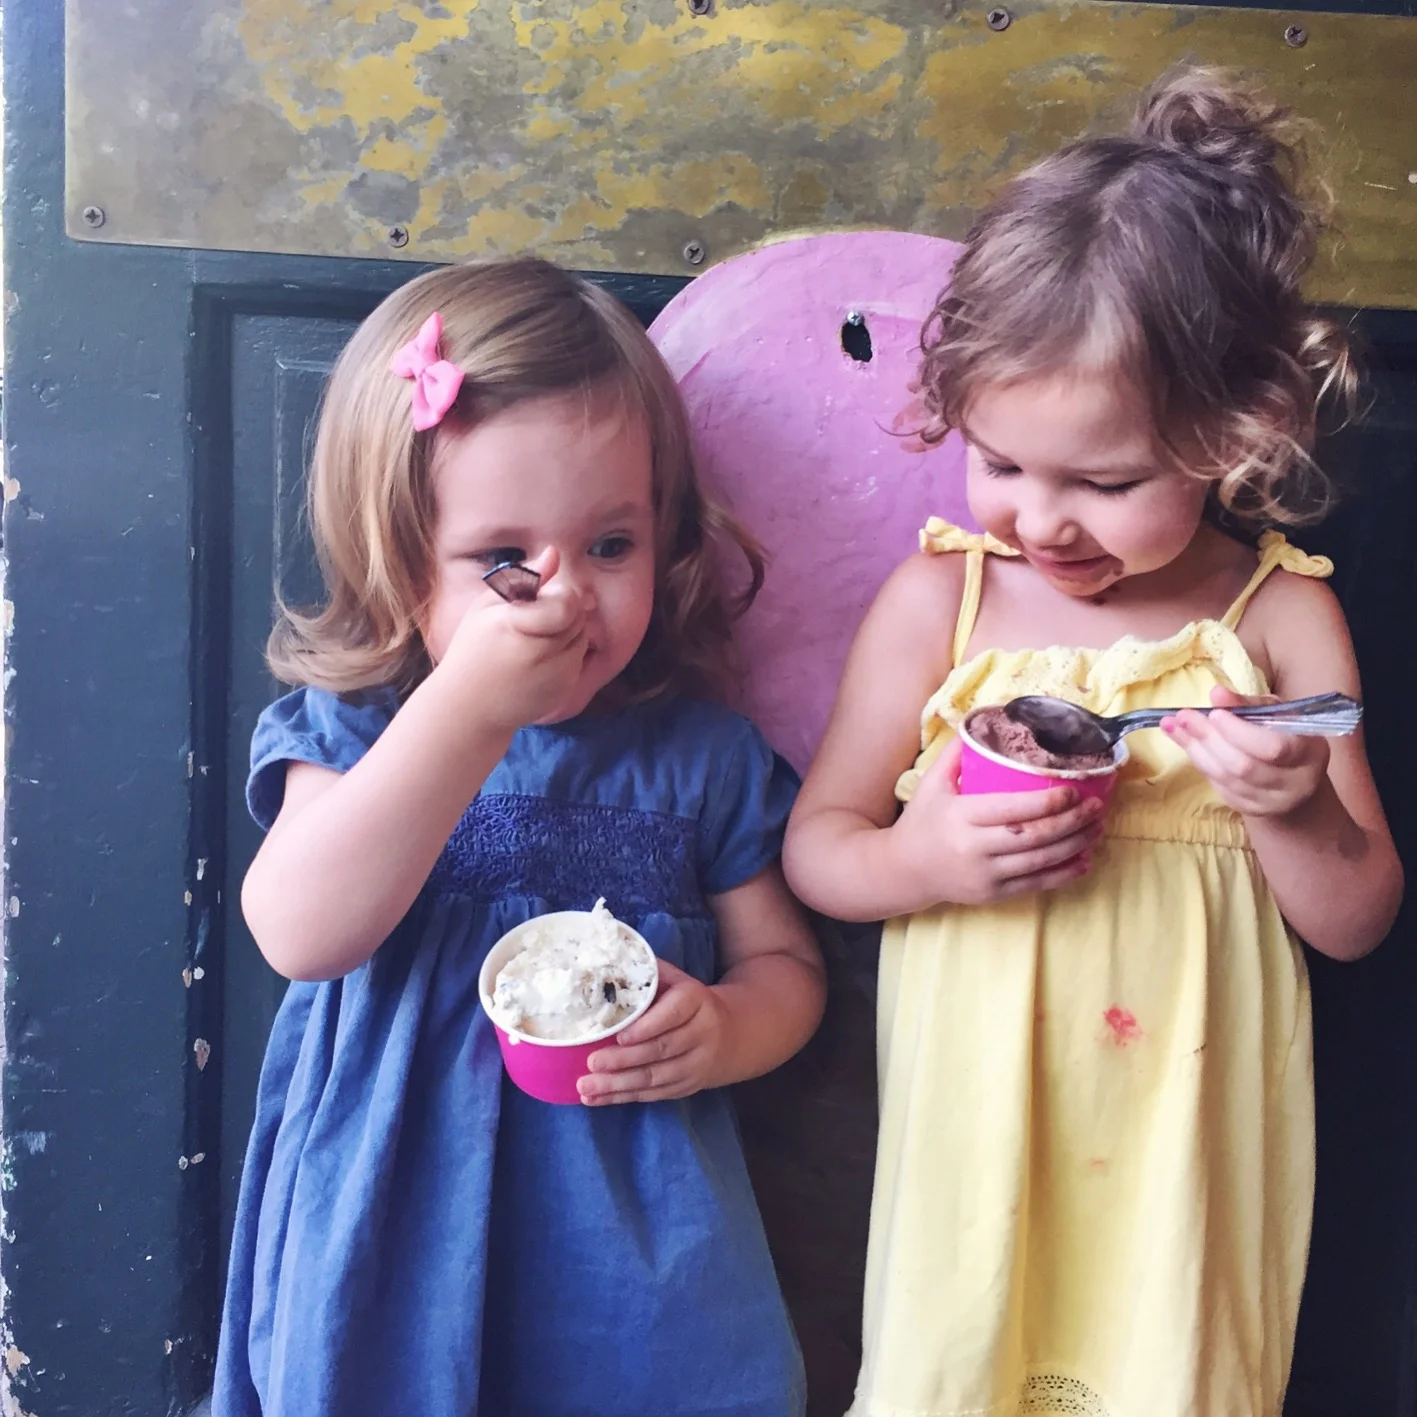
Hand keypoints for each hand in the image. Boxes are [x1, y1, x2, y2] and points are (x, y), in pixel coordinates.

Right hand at [438, 546, 587, 730]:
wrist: (469, 708)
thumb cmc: (473, 650)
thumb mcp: (487, 607)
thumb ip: (525, 579)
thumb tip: (554, 553)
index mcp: (518, 626)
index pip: (567, 603)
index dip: (560, 596)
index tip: (542, 599)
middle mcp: (542, 653)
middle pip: (577, 618)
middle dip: (563, 613)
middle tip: (535, 620)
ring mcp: (556, 676)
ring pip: (581, 639)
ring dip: (565, 634)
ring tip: (533, 641)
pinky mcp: (565, 691)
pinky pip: (578, 662)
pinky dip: (564, 657)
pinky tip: (536, 663)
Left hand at [578, 961, 729, 1104]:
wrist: (732, 1034)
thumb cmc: (690, 1002)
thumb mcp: (678, 980)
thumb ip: (649, 973)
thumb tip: (610, 961)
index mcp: (697, 1000)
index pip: (672, 1014)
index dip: (647, 1027)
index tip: (619, 1036)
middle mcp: (701, 1034)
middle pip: (661, 1049)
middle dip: (624, 1059)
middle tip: (592, 1062)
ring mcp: (696, 1064)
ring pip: (656, 1077)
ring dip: (618, 1084)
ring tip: (586, 1086)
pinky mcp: (688, 1086)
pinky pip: (654, 1094)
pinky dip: (625, 1097)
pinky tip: (598, 1098)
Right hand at [893, 736, 1105, 903]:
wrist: (904, 869)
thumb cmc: (922, 821)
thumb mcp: (932, 783)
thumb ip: (957, 754)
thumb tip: (982, 719)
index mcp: (962, 817)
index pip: (1012, 809)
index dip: (1047, 802)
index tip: (1073, 790)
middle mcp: (975, 848)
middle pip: (1033, 836)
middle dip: (1071, 821)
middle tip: (1096, 806)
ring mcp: (986, 875)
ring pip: (1040, 861)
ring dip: (1075, 845)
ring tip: (1097, 827)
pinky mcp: (993, 895)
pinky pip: (1036, 885)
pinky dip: (1064, 874)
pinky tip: (1084, 861)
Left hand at [1163, 685, 1329, 818]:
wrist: (1297, 783)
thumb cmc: (1288, 736)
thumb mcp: (1278, 714)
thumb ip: (1248, 704)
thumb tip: (1217, 693)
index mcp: (1308, 753)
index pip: (1272, 748)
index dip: (1239, 731)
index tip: (1215, 713)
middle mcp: (1293, 783)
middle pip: (1243, 766)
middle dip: (1209, 738)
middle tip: (1183, 716)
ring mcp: (1269, 801)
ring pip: (1226, 778)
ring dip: (1195, 749)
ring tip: (1172, 725)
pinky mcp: (1249, 809)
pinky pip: (1218, 785)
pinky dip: (1199, 761)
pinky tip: (1184, 742)